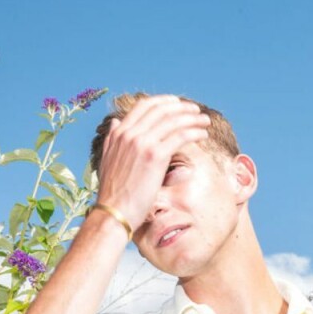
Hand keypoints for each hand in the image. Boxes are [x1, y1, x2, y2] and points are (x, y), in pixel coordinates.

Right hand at [95, 95, 210, 229]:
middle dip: (182, 108)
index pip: (144, 106)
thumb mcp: (107, 159)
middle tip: (196, 111)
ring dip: (193, 118)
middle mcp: (130, 134)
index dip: (164, 101)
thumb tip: (117, 122)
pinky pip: (180, 136)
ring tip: (205, 121)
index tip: (178, 104)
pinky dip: (194, 132)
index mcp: (119, 133)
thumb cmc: (113, 192)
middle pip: (162, 110)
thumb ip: (112, 139)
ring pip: (174, 121)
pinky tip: (202, 134)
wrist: (114, 212)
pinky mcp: (155, 156)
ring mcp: (143, 143)